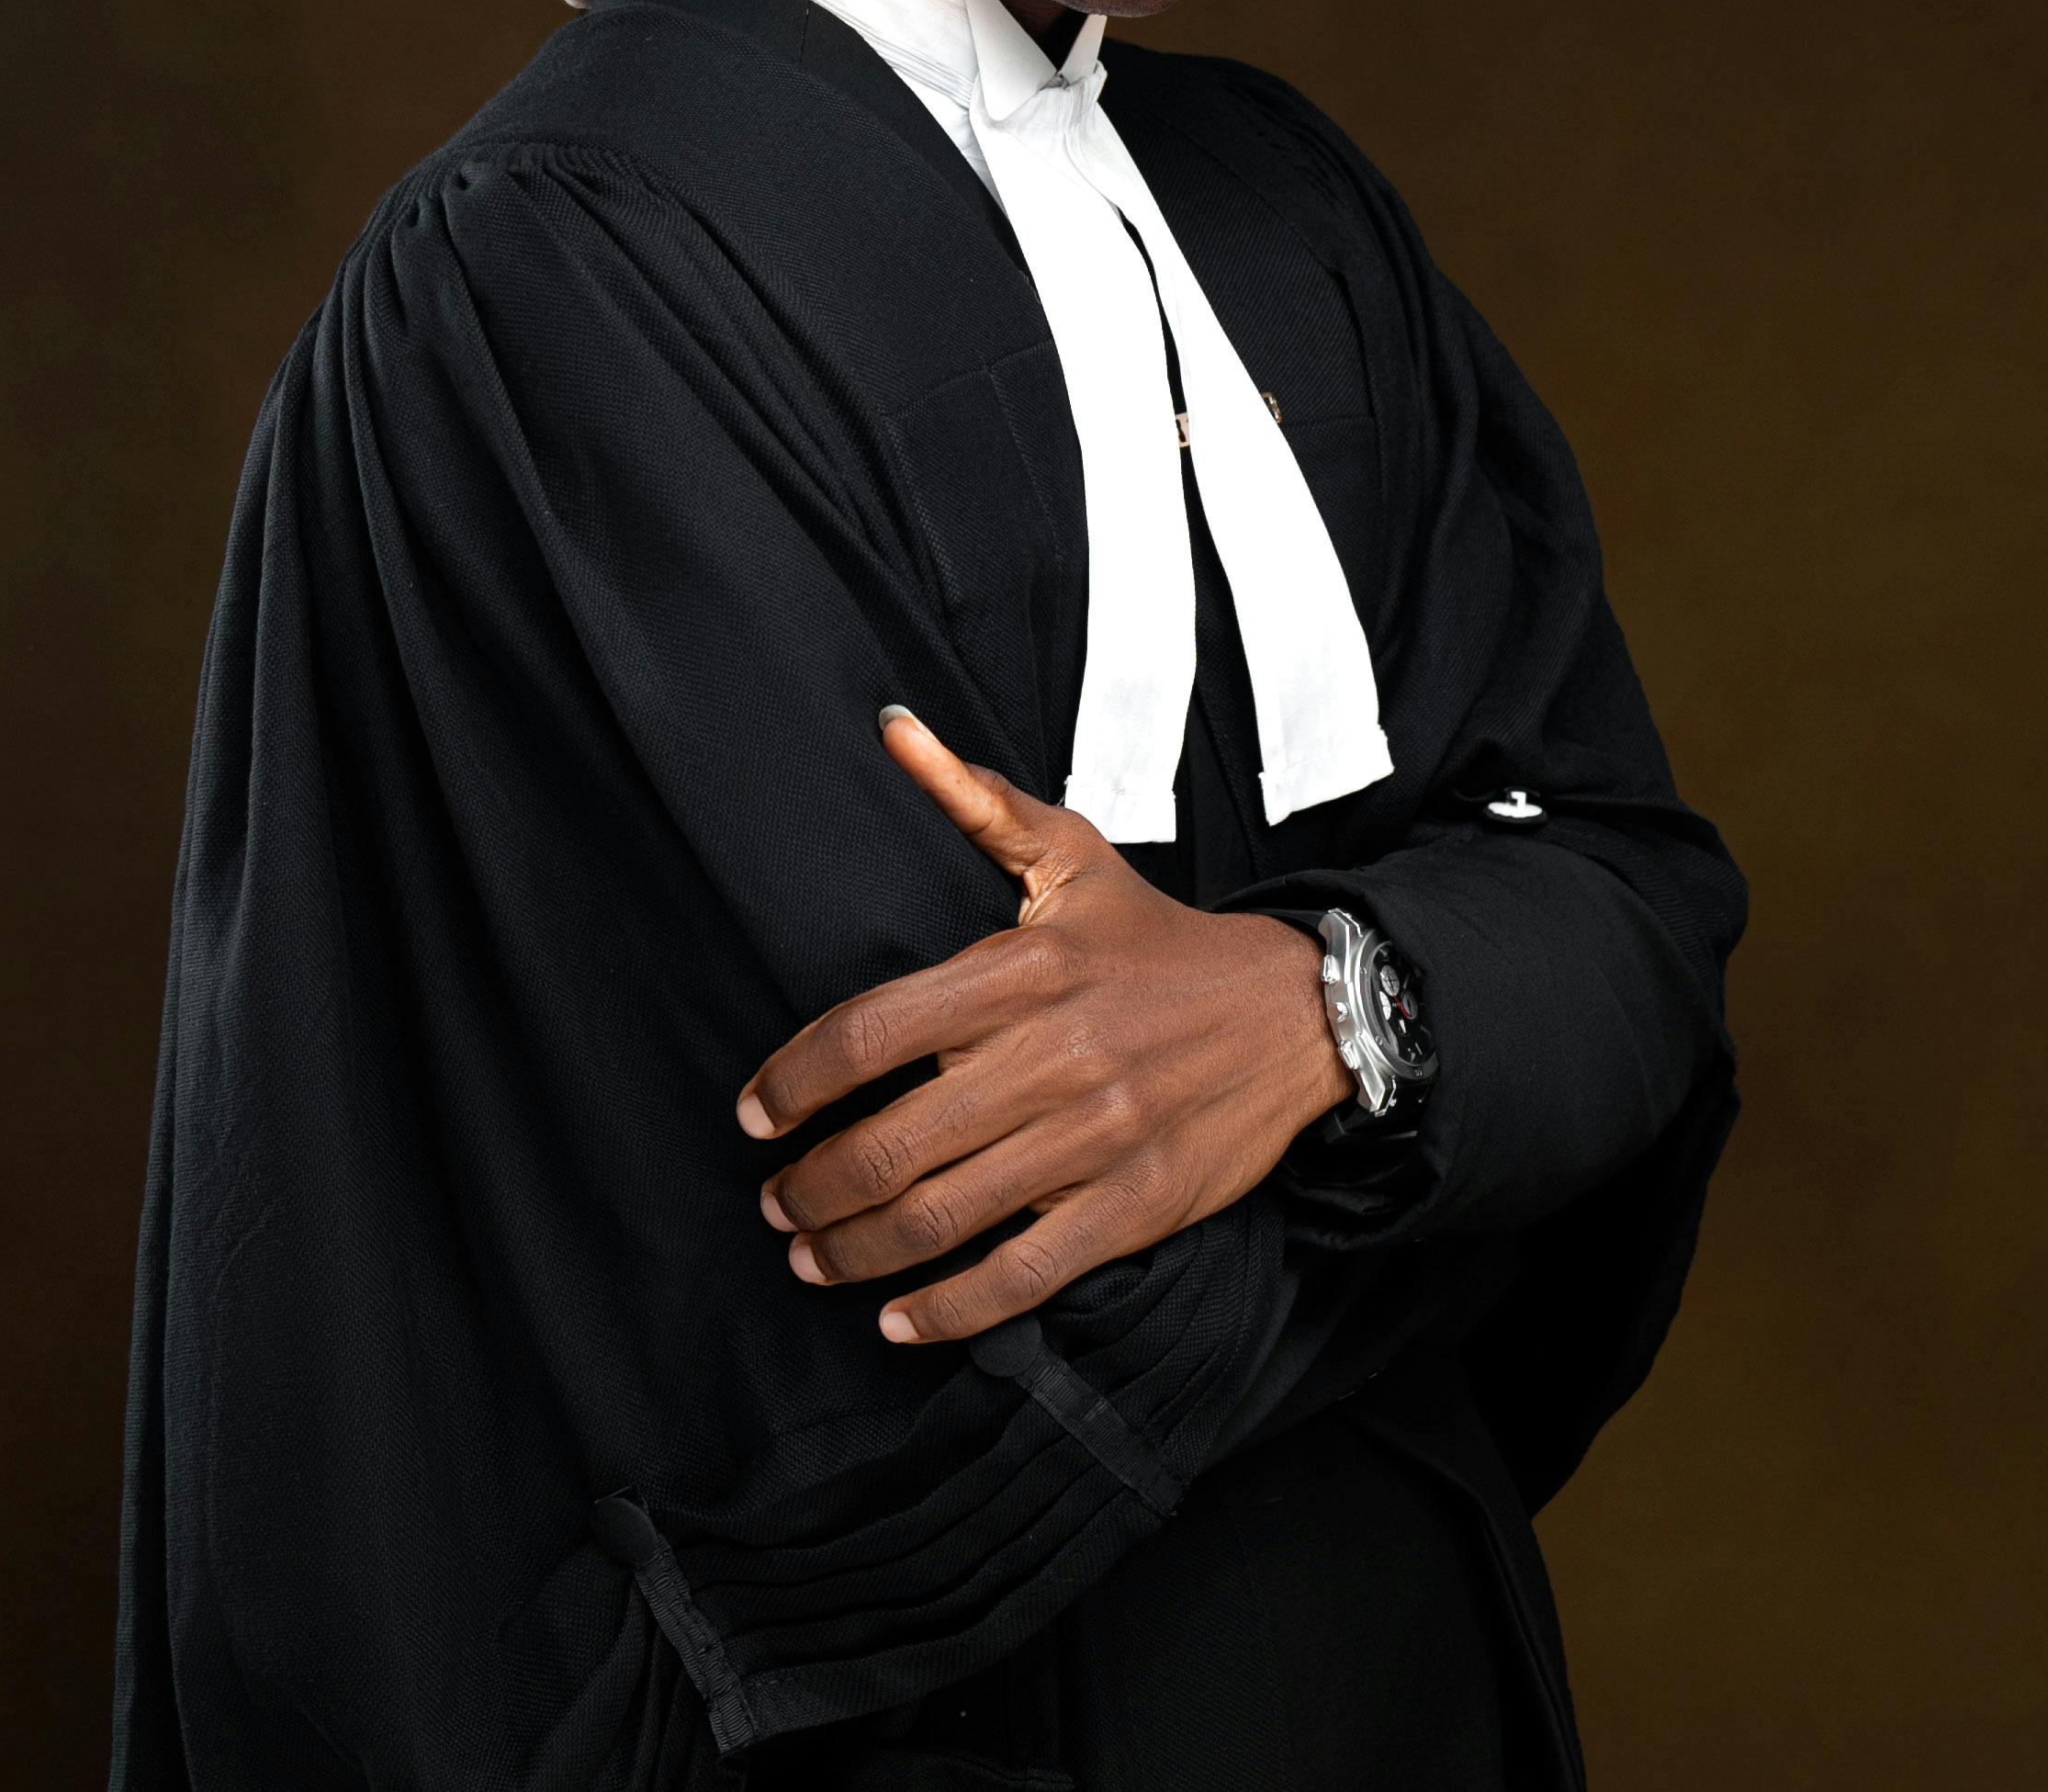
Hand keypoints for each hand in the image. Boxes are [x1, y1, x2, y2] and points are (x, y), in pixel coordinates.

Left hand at [736, 709, 1353, 1343]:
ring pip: (942, 1216)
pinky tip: (897, 1317)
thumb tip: (893, 730)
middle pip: (892, 1143)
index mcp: (1022, 968)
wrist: (1293, 1012)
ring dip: (856, 1251)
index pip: (871, 1031)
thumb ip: (974, 799)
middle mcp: (1052, 1055)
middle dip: (811, 1187)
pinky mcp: (1134, 1205)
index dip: (793, 1081)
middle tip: (776, 1203)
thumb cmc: (1158, 938)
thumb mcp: (1072, 856)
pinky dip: (947, 1309)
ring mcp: (1094, 1137)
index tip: (754, 1114)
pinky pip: (1023, 1276)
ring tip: (814, 1257)